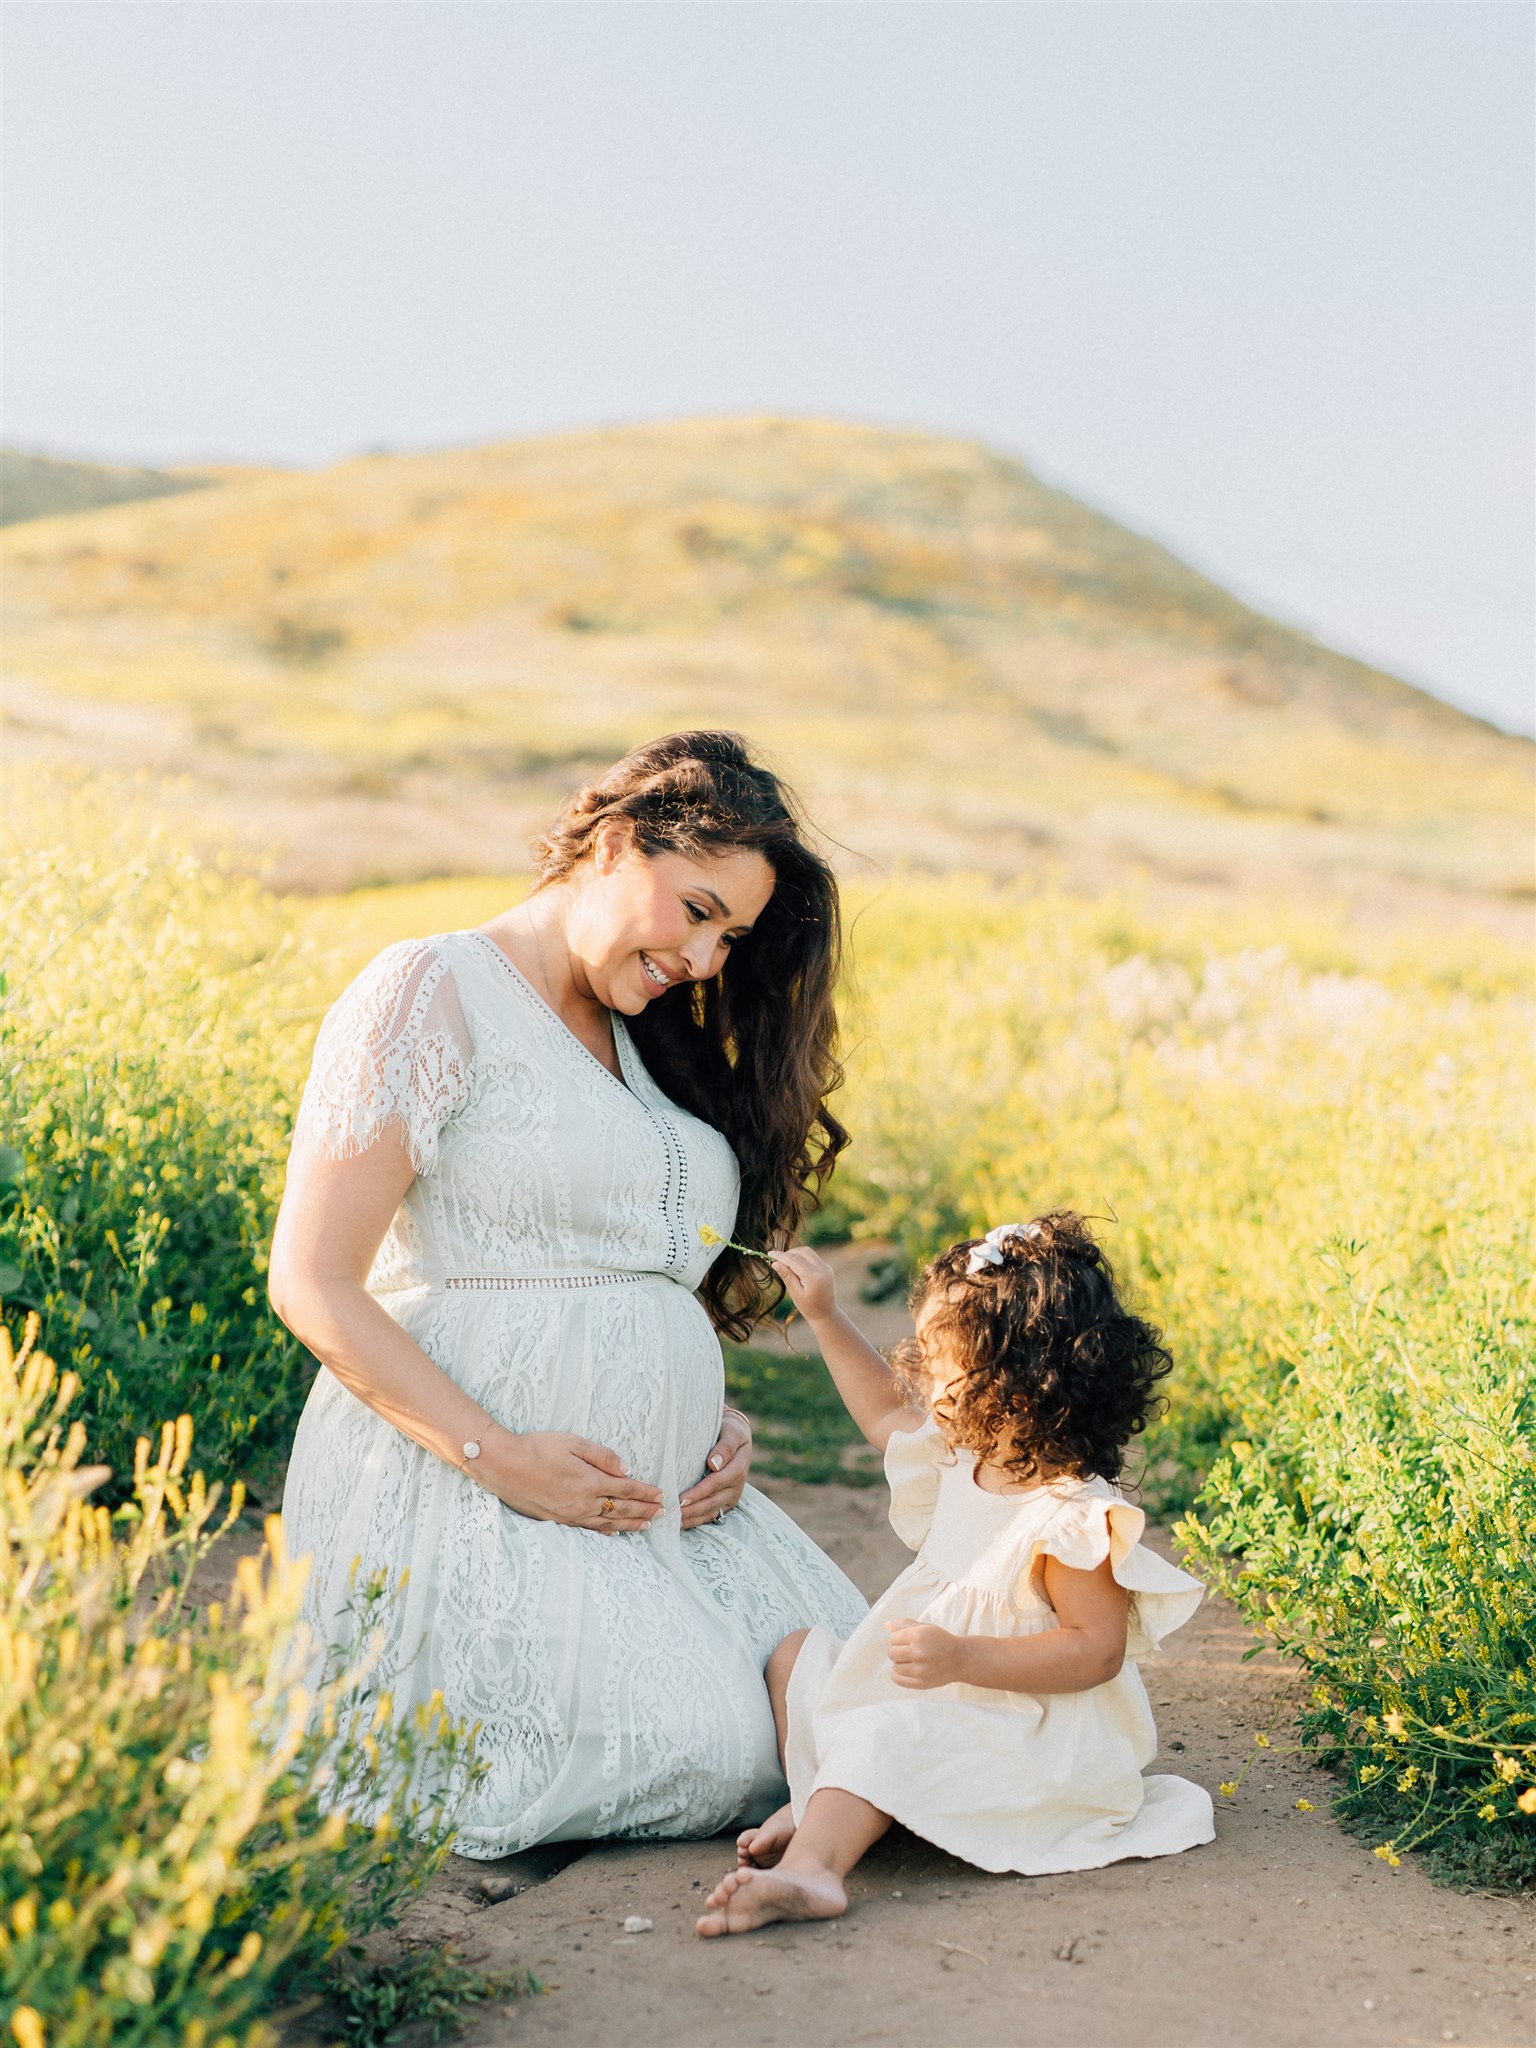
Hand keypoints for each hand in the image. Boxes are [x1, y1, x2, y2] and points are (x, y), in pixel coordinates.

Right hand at [486, 1430, 663, 1532]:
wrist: (504, 1466)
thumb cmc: (537, 1448)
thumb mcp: (573, 1443)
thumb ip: (602, 1456)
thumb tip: (626, 1468)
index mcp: (590, 1481)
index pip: (626, 1488)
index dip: (646, 1492)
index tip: (662, 1495)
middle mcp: (583, 1502)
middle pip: (622, 1509)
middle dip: (645, 1510)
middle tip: (664, 1513)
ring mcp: (571, 1515)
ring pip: (608, 1523)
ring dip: (631, 1524)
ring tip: (648, 1525)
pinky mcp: (558, 1520)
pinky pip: (589, 1529)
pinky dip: (606, 1532)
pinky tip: (615, 1533)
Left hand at [680, 1408, 752, 1529]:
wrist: (735, 1435)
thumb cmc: (729, 1430)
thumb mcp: (731, 1432)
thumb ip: (725, 1447)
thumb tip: (714, 1464)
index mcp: (739, 1466)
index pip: (718, 1482)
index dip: (700, 1491)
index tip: (682, 1498)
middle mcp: (737, 1484)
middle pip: (714, 1500)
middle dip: (693, 1509)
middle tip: (673, 1513)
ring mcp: (732, 1495)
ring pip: (712, 1510)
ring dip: (694, 1517)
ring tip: (675, 1521)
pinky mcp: (726, 1502)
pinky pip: (712, 1514)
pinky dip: (697, 1520)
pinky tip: (683, 1523)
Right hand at [768, 1246, 838, 1327]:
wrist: (826, 1314)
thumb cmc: (808, 1307)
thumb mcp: (795, 1293)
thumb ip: (786, 1276)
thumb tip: (775, 1263)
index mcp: (814, 1277)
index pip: (794, 1260)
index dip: (781, 1256)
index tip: (769, 1254)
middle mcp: (822, 1268)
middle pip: (802, 1252)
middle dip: (788, 1253)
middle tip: (776, 1259)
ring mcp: (826, 1267)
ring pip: (808, 1252)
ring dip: (795, 1254)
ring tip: (784, 1263)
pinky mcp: (826, 1267)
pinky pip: (812, 1257)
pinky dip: (802, 1258)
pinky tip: (793, 1266)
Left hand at [885, 1617, 965, 1689]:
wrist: (961, 1659)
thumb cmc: (941, 1641)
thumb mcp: (925, 1628)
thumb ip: (905, 1625)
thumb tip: (887, 1624)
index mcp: (919, 1636)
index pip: (893, 1638)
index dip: (898, 1638)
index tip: (907, 1640)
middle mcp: (919, 1652)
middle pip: (892, 1653)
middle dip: (897, 1651)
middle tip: (908, 1651)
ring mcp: (921, 1670)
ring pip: (895, 1667)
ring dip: (899, 1663)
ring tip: (910, 1660)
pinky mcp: (922, 1683)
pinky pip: (898, 1680)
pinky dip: (896, 1675)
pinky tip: (903, 1669)